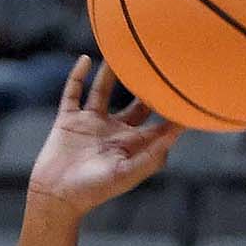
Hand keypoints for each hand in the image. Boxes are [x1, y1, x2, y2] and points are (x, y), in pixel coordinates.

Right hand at [28, 57, 181, 219]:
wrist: (56, 195)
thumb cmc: (94, 190)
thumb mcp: (126, 174)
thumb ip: (150, 156)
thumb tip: (174, 135)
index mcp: (132, 145)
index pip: (158, 125)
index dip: (174, 113)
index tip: (189, 93)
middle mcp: (114, 131)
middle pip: (136, 104)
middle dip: (147, 88)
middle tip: (160, 64)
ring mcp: (91, 123)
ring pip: (103, 91)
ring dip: (112, 73)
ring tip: (122, 50)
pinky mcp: (69, 119)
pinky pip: (73, 91)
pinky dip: (78, 75)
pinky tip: (86, 58)